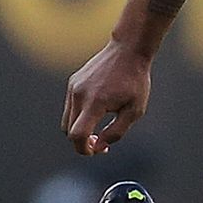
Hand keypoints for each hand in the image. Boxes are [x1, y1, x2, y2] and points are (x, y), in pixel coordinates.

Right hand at [63, 41, 152, 155]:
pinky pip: (70, 106)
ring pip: (67, 120)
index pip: (77, 135)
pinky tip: (97, 110)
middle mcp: (79, 94)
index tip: (97, 151)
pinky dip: (79, 115)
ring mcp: (73, 87)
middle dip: (82, 141)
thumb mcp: (135, 110)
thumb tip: (98, 147)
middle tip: (101, 141)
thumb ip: (116, 132)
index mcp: (95, 102)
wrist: (128, 50)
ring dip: (79, 128)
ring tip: (98, 127)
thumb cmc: (135, 81)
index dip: (84, 149)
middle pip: (69, 131)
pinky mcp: (73, 82)